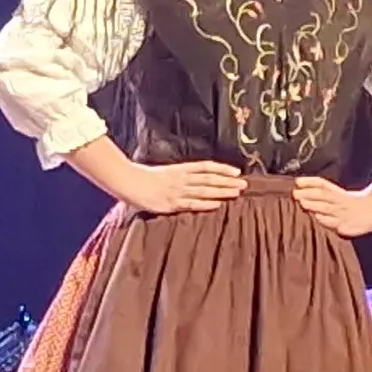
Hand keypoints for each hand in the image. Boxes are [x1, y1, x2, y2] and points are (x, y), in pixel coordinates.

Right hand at [112, 158, 247, 215]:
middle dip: (228, 181)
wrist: (128, 181)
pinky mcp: (172, 204)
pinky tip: (219, 204)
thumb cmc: (143, 177)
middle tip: (244, 183)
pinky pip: (192, 204)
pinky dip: (206, 204)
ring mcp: (177, 191)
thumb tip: (195, 178)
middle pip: (209, 179)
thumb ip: (179, 175)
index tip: (236, 171)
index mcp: (179, 169)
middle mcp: (181, 178)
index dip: (222, 169)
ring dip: (222, 191)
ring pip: (204, 190)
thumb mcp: (163, 172)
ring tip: (236, 192)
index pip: (205, 167)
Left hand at [293, 177, 371, 239]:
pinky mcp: (345, 227)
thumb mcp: (340, 195)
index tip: (298, 181)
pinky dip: (323, 220)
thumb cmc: (353, 205)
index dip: (310, 182)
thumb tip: (300, 189)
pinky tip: (315, 218)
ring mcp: (343, 214)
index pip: (322, 184)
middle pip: (322, 196)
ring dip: (313, 206)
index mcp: (338, 193)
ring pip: (326, 209)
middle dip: (308, 194)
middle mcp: (340, 202)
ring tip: (301, 203)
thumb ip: (324, 195)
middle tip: (295, 193)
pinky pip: (332, 223)